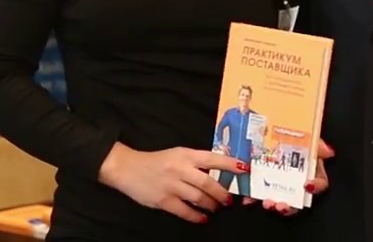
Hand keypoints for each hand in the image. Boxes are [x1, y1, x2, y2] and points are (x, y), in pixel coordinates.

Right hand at [98, 142, 244, 223]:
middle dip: (222, 193)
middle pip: (208, 182)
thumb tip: (219, 171)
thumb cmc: (156, 161)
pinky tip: (203, 218)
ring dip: (211, 205)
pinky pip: (185, 211)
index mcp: (185, 154)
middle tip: (229, 200)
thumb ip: (195, 161)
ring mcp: (171, 185)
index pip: (213, 158)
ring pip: (199, 197)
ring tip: (216, 208)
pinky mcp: (163, 200)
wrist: (127, 168)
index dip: (230, 164)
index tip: (244, 168)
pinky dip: (197, 216)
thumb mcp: (177, 154)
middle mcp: (180, 169)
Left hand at [245, 139, 333, 215]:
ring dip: (272, 205)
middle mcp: (292, 179)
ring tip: (266, 203)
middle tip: (281, 205)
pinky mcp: (257, 182)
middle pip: (296, 199)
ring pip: (277, 200)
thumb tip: (328, 151)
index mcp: (307, 168)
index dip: (316, 186)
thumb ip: (316, 143)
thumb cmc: (289, 132)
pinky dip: (251, 198)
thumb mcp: (304, 133)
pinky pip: (256, 195)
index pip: (319, 182)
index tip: (307, 185)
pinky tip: (248, 198)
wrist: (261, 124)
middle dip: (289, 206)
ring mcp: (274, 182)